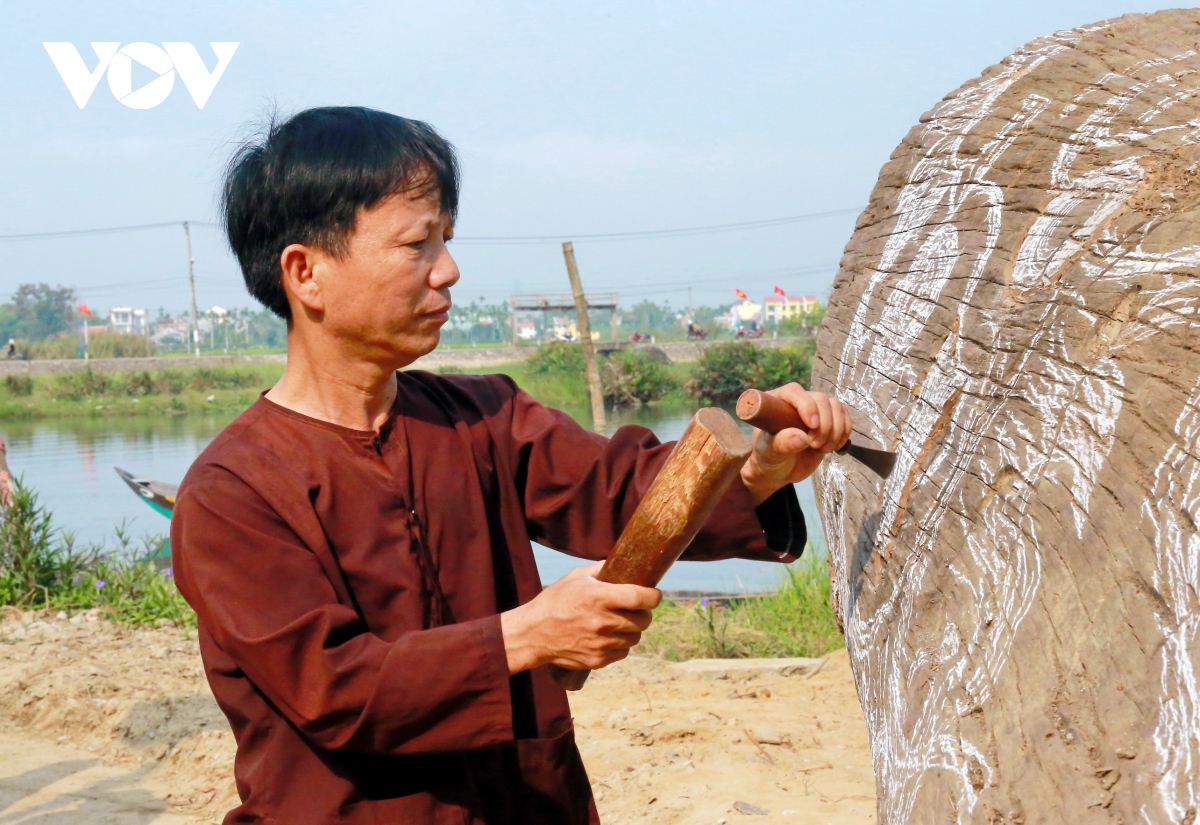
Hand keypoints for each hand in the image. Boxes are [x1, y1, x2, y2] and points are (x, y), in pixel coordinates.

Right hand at [500, 562, 660, 673]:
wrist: (533, 633)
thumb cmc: (556, 600)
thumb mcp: (577, 576)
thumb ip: (603, 569)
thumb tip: (625, 562)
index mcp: (598, 597)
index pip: (641, 598)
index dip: (653, 596)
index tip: (654, 594)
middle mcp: (602, 622)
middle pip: (643, 620)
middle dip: (643, 613)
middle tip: (636, 608)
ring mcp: (600, 644)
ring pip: (635, 638)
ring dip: (632, 630)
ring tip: (620, 622)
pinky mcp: (597, 660)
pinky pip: (622, 652)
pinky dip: (620, 644)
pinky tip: (608, 636)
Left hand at [740, 383, 851, 504]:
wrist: (780, 470)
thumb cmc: (769, 459)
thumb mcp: (770, 453)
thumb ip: (783, 444)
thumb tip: (802, 437)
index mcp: (776, 403)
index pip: (794, 391)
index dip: (807, 406)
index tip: (812, 426)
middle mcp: (796, 401)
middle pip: (820, 399)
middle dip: (824, 425)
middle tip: (815, 446)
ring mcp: (814, 409)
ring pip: (835, 406)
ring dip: (835, 430)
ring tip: (823, 449)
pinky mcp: (829, 420)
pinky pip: (844, 417)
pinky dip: (844, 432)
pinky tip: (834, 447)